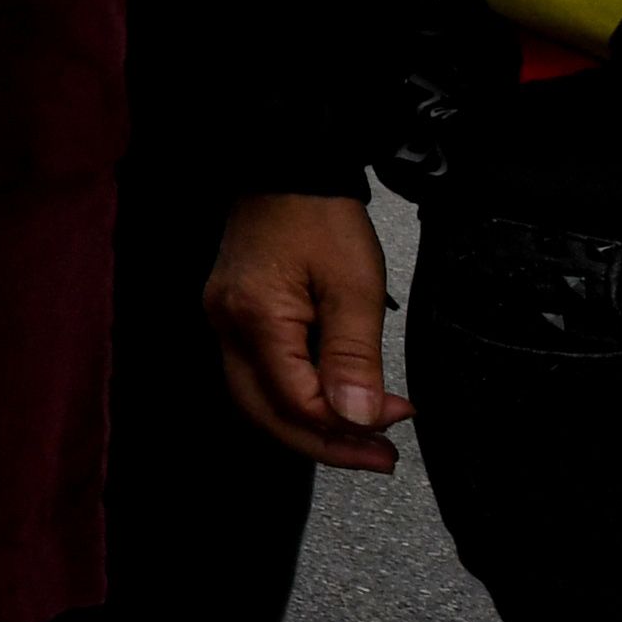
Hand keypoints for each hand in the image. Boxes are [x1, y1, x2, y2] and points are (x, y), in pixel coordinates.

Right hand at [205, 192, 407, 470]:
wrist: (287, 166)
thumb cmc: (318, 214)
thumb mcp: (353, 285)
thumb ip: (355, 357)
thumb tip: (359, 418)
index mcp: (255, 320)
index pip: (295, 402)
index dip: (348, 424)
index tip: (397, 418)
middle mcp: (227, 326)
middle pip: (266, 414)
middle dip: (325, 444)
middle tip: (380, 456)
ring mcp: (225, 321)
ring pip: (259, 401)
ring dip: (312, 425)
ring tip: (365, 436)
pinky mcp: (235, 315)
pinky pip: (260, 375)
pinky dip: (297, 398)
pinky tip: (333, 399)